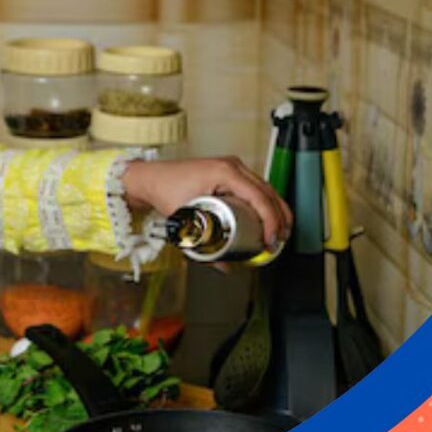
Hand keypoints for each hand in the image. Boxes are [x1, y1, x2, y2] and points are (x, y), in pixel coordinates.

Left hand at [121, 156, 292, 247]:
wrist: (151, 178)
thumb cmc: (164, 190)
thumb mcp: (185, 220)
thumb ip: (203, 247)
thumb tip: (224, 266)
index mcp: (225, 172)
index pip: (259, 198)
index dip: (271, 221)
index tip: (271, 239)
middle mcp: (232, 166)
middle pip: (268, 192)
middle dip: (279, 217)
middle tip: (280, 240)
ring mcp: (231, 167)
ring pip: (264, 189)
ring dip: (275, 209)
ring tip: (279, 232)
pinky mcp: (229, 172)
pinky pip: (255, 187)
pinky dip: (265, 202)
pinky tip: (269, 216)